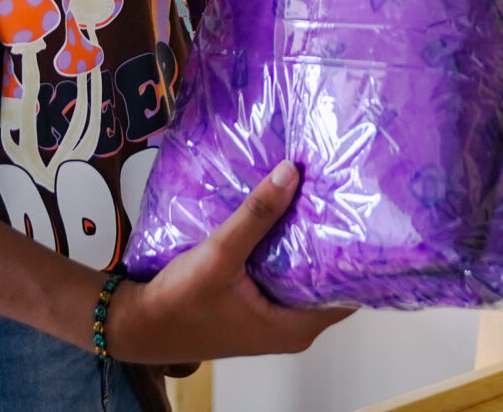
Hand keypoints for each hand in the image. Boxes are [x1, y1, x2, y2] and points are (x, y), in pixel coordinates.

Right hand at [106, 161, 352, 363]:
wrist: (138, 326)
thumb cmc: (178, 303)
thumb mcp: (219, 255)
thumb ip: (255, 216)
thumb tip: (290, 174)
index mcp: (294, 328)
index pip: (349, 294)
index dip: (359, 258)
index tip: (365, 218)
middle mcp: (290, 329)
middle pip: (329, 283)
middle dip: (335, 244)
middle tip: (344, 199)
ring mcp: (272, 320)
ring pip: (304, 279)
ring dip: (308, 245)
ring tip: (318, 201)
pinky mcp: (255, 309)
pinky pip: (283, 278)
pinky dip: (285, 252)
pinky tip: (283, 220)